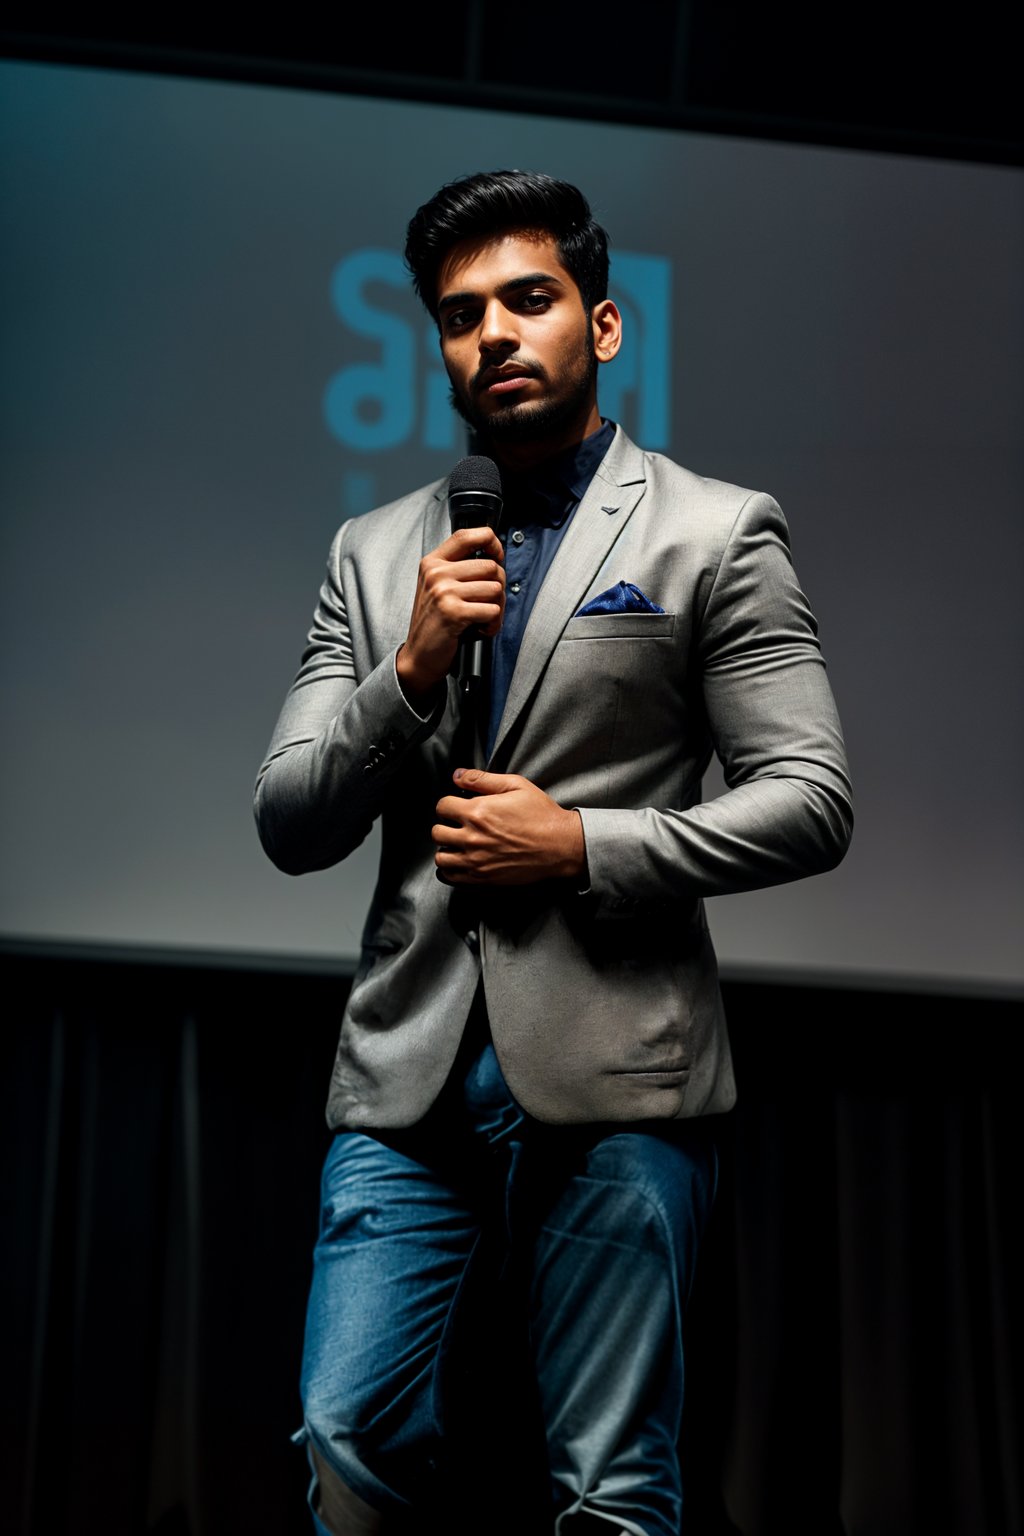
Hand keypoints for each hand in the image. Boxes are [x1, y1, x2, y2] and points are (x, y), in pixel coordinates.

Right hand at [396, 528, 504, 706]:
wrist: (419, 655)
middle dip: (498, 587)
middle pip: (491, 566)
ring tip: (482, 619)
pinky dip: (492, 624)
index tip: (498, 555)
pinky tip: (480, 630)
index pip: (468, 535)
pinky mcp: (453, 612)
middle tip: (487, 604)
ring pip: (495, 589)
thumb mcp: (438, 587)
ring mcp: (443, 591)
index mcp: (433, 562)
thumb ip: (459, 568)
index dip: (491, 541)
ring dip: (497, 609)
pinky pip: (492, 610)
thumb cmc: (434, 622)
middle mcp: (436, 573)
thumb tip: (495, 557)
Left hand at [433, 769, 585, 885]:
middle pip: (437, 832)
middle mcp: (472, 837)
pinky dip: (450, 869)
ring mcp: (476, 860)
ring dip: (446, 848)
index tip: (457, 808)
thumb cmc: (542, 816)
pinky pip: (450, 876)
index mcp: (478, 811)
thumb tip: (458, 775)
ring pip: (441, 856)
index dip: (449, 805)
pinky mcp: (482, 878)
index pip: (442, 807)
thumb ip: (482, 779)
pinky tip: (461, 860)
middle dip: (445, 825)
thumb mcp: (516, 786)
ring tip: (458, 844)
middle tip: (458, 826)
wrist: (560, 846)